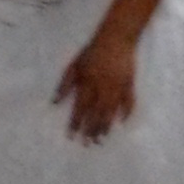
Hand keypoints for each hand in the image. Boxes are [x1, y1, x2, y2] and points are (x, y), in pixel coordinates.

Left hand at [53, 22, 140, 142]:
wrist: (115, 38)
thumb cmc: (92, 52)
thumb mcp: (74, 66)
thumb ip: (64, 84)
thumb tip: (54, 102)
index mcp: (87, 84)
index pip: (80, 109)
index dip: (75, 124)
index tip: (71, 137)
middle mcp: (102, 89)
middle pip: (96, 114)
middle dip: (91, 130)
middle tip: (88, 144)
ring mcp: (117, 88)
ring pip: (111, 112)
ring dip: (106, 126)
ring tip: (101, 139)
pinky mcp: (129, 84)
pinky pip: (129, 102)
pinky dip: (126, 113)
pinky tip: (122, 123)